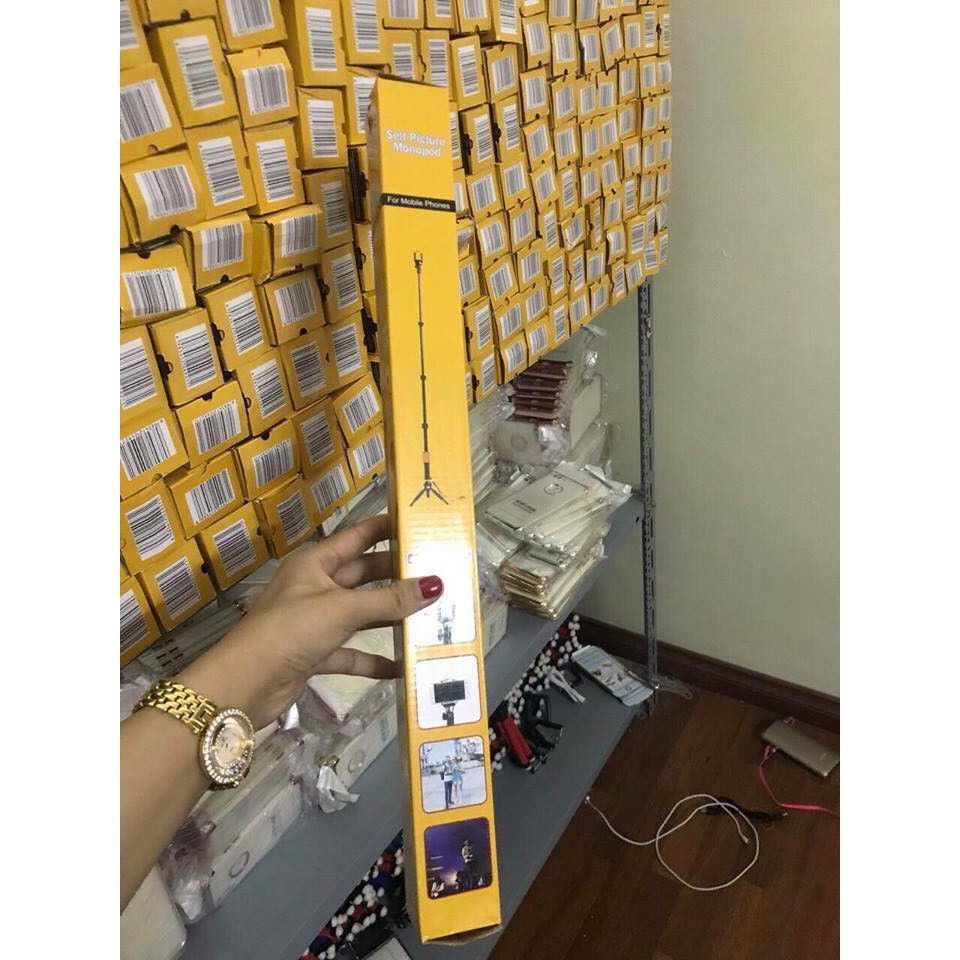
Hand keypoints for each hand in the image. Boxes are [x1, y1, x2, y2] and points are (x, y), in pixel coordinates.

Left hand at [177, 514, 442, 727]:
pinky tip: (402, 667)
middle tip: (438, 572)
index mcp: (315, 562)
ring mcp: (315, 621)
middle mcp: (316, 587)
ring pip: (361, 613)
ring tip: (430, 615)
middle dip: (397, 575)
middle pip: (364, 575)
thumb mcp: (343, 609)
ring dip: (390, 616)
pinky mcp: (315, 653)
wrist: (244, 684)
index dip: (386, 528)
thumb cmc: (290, 630)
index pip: (357, 536)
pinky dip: (373, 659)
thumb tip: (436, 584)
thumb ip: (390, 600)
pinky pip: (351, 652)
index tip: (419, 522)